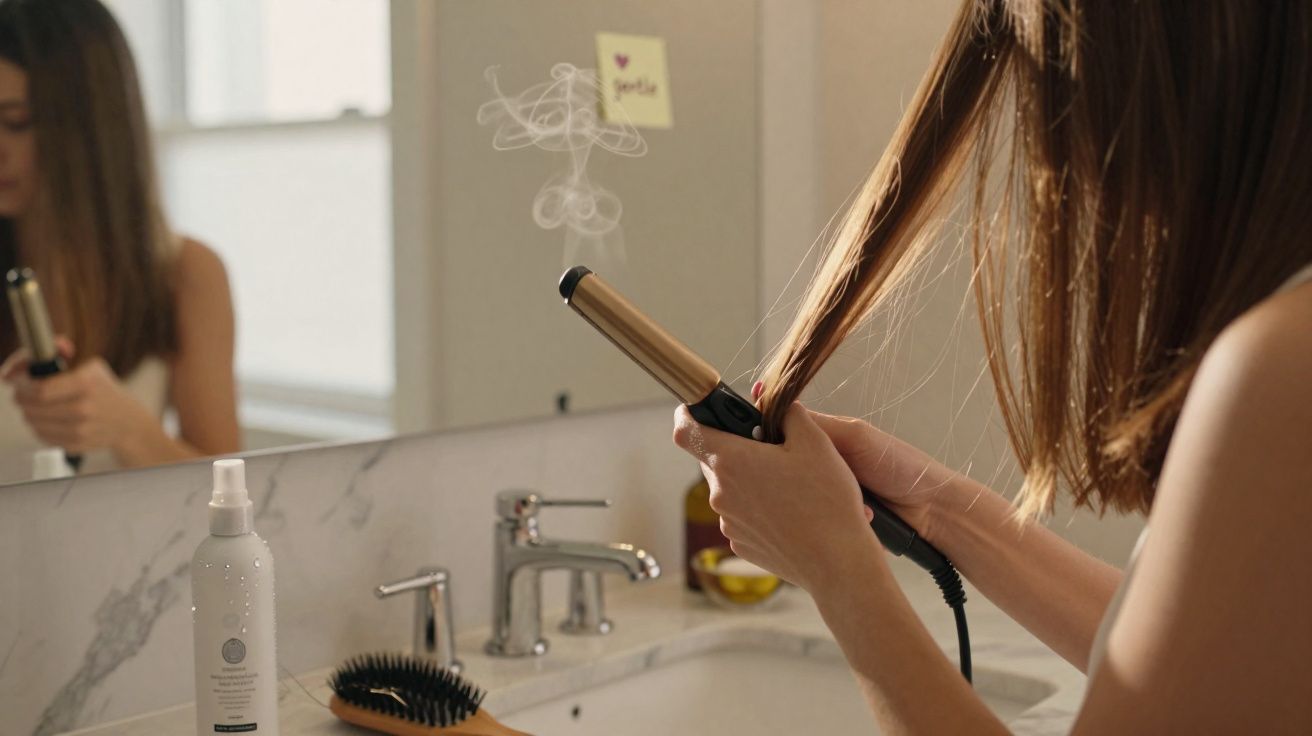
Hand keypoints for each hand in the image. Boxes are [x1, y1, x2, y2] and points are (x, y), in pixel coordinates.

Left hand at [3, 339, 154, 454]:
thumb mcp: (91, 367)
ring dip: (30, 414)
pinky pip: (44, 437)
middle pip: (33, 407)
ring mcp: (81, 429)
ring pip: (34, 423)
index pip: (40, 389)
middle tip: (24, 395)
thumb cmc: (105, 392)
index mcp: (86, 384)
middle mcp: (84, 408)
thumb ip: (56, 360)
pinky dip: (41, 428)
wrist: (128, 422)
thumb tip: (17, 370)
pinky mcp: (77, 445)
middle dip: (23, 400)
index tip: (20, 384)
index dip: (23, 387)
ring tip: (38, 407)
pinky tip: (49, 421)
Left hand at [673, 400, 883, 593]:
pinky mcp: (740, 544)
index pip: (686, 431)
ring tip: (788, 483)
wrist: (837, 561)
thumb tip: (780, 408)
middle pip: (711, 458)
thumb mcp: (815, 442)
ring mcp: (728, 522)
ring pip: (729, 488)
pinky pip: (741, 514)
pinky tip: (789, 510)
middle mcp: (720, 493)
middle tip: (769, 447)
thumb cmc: (826, 500)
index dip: (688, 414)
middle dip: (733, 448)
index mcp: (731, 461)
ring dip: (748, 479)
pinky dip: (756, 507)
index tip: (696, 408)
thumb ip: (790, 415)